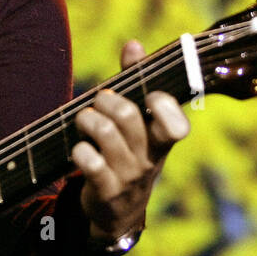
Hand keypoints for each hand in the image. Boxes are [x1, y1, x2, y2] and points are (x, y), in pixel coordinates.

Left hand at [72, 39, 190, 245]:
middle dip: (106, 99)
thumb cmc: (130, 153)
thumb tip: (133, 44)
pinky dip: (79, 149)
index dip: (162, 106)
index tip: (148, 96)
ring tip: (84, 119)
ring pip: (104, 133)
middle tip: (99, 100)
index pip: (176, 124)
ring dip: (87, 119)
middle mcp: (149, 158)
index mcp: (163, 140)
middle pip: (128, 116)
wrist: (119, 212)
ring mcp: (128, 176)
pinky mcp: (106, 191)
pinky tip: (80, 149)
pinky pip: (89, 161)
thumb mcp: (140, 124)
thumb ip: (137, 81)